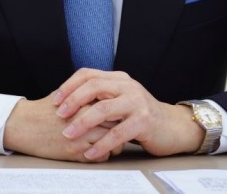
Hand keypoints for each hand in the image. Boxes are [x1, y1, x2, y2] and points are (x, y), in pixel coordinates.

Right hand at [3, 91, 123, 161]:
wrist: (24, 125)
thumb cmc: (44, 109)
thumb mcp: (66, 94)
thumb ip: (87, 96)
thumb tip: (106, 98)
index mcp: (84, 101)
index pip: (113, 107)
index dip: (118, 112)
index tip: (120, 116)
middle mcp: (85, 118)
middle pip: (116, 124)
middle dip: (120, 128)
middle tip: (120, 130)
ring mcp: (81, 136)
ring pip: (111, 142)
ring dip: (114, 143)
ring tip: (110, 142)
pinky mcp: (75, 151)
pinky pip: (100, 156)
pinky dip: (102, 154)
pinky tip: (97, 150)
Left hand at [52, 68, 204, 159]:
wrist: (172, 127)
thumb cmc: (139, 116)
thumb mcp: (120, 99)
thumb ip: (101, 97)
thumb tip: (67, 101)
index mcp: (118, 79)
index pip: (88, 74)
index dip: (69, 86)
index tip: (55, 100)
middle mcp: (128, 86)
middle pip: (94, 86)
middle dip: (73, 100)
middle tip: (59, 115)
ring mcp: (137, 102)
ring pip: (104, 109)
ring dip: (83, 122)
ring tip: (69, 134)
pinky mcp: (144, 121)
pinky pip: (118, 133)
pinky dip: (102, 143)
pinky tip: (91, 152)